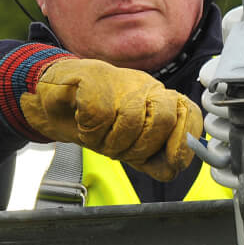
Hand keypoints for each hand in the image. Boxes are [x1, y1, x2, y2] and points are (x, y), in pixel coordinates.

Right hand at [20, 58, 202, 181]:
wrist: (53, 98)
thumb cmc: (94, 121)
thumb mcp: (128, 145)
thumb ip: (154, 158)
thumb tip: (176, 168)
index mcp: (160, 103)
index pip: (190, 114)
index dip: (184, 141)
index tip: (173, 159)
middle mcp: (146, 89)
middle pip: (164, 119)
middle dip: (141, 147)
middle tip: (119, 149)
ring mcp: (122, 80)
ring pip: (131, 120)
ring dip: (110, 141)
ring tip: (99, 136)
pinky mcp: (93, 76)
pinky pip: (99, 114)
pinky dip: (88, 128)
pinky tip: (83, 122)